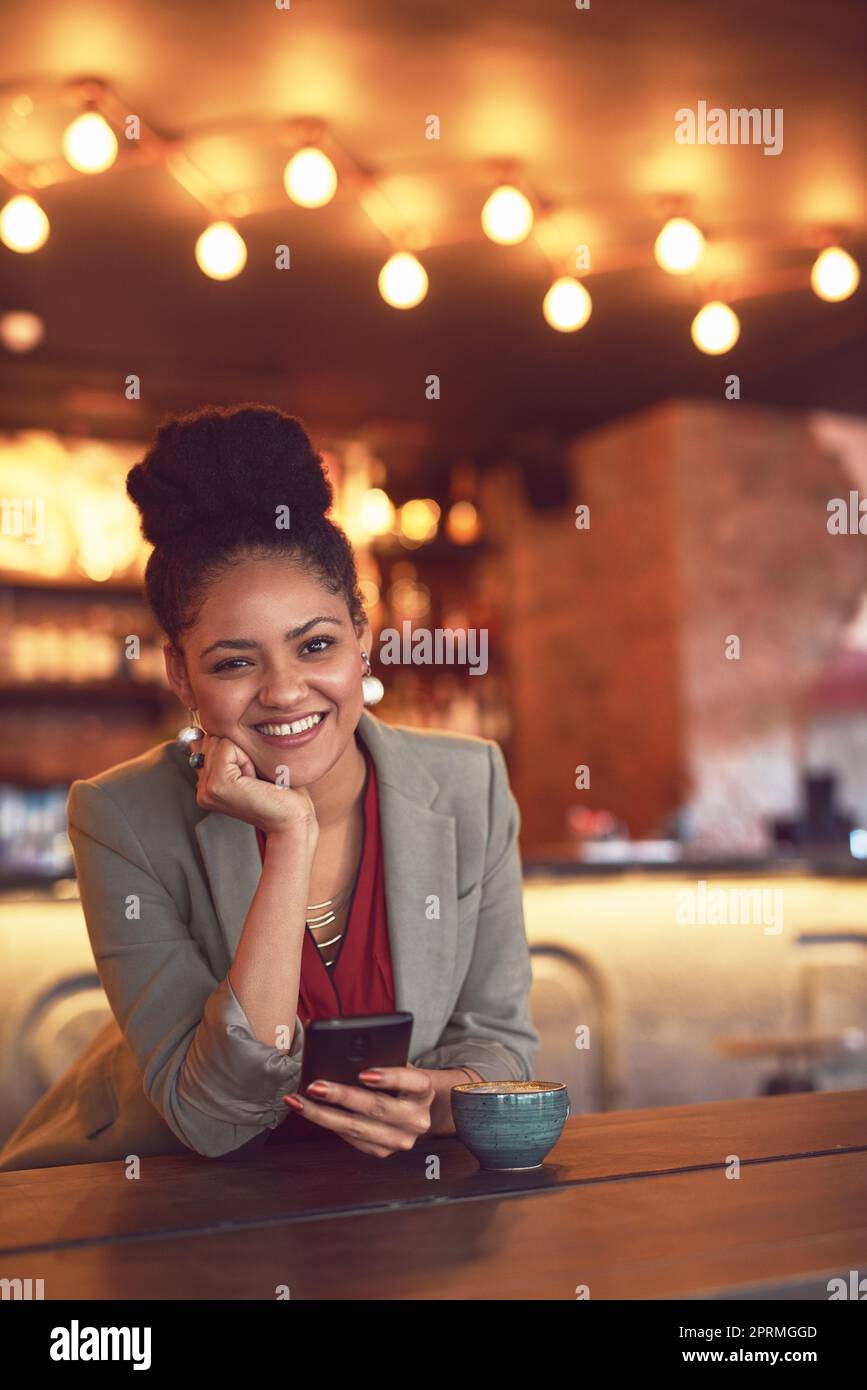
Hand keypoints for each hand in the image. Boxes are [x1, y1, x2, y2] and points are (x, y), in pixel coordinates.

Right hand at [189, 731, 318, 839]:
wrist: (292, 818)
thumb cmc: (281, 791)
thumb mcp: (252, 764)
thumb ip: (229, 750)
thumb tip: (205, 731)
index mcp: (207, 784)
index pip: (210, 740)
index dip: (238, 750)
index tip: (252, 775)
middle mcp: (202, 788)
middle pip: (212, 738)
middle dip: (240, 750)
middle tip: (254, 778)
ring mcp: (206, 789)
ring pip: (219, 741)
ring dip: (244, 755)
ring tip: (254, 780)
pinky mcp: (216, 786)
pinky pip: (227, 747)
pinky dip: (247, 759)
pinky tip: (254, 781)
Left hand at [283, 1064, 433, 1156]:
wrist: (415, 1108)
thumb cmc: (400, 1081)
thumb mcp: (400, 1066)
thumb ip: (381, 1062)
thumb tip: (343, 1057)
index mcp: (424, 1090)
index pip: (411, 1081)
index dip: (388, 1077)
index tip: (362, 1073)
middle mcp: (417, 1118)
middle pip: (377, 1107)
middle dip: (342, 1097)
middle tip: (315, 1086)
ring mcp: (401, 1139)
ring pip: (357, 1128)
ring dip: (323, 1115)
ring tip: (300, 1101)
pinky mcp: (383, 1151)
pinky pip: (351, 1138)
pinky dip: (328, 1124)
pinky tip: (309, 1112)